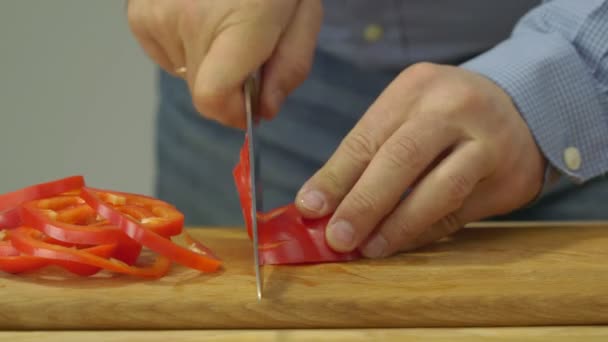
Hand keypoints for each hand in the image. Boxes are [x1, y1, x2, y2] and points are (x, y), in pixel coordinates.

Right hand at [127, 0, 321, 127]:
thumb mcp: (303, 16)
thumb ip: (290, 67)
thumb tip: (263, 110)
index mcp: (239, 22)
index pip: (212, 97)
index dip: (231, 112)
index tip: (248, 103)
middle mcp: (189, 19)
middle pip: (202, 91)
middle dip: (228, 84)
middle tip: (246, 48)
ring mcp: (158, 14)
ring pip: (185, 73)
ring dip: (207, 62)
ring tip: (223, 22)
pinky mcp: (140, 13)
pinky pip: (165, 55)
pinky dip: (185, 47)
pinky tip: (200, 18)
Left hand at [295, 63, 545, 256]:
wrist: (523, 105)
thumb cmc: (445, 114)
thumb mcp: (406, 114)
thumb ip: (368, 153)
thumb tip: (322, 204)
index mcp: (416, 87)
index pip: (367, 136)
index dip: (336, 176)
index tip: (309, 207)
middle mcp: (454, 108)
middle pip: (402, 158)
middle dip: (364, 203)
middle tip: (336, 238)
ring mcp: (487, 141)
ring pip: (438, 189)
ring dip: (397, 225)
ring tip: (368, 248)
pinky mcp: (509, 177)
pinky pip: (459, 212)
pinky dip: (424, 231)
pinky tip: (400, 244)